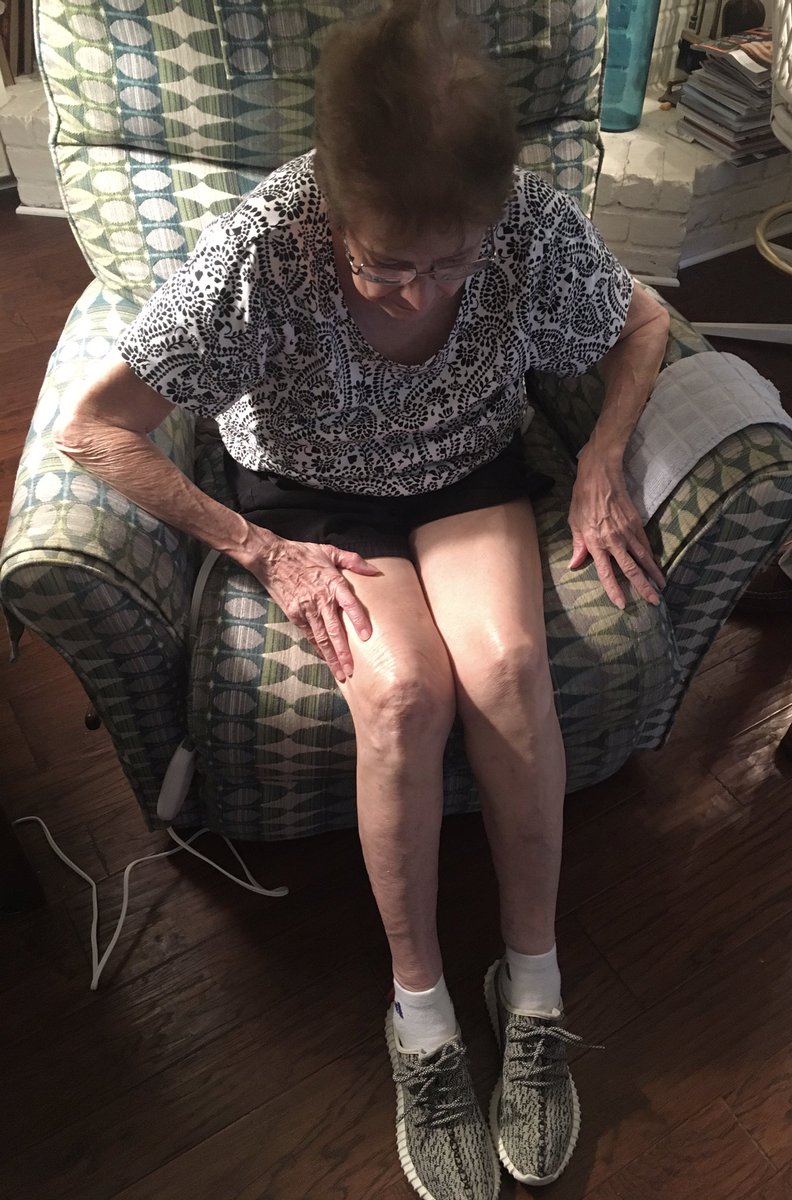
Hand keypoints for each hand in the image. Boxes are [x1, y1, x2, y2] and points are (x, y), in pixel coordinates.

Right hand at [245, 534, 380, 681]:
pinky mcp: (294, 614)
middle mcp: (320, 599)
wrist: (272, 558)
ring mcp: (306, 609)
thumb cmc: (302, 553)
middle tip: (352, 669)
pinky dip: (317, 648)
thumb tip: (375, 571)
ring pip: (321, 638)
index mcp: (332, 583)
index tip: (366, 637)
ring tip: (341, 673)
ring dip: (331, 657)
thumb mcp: (330, 551)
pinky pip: (308, 635)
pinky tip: (325, 659)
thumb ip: (353, 561)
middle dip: (344, 652)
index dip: (358, 621)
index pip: (349, 605)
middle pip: (334, 630)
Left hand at [568, 451, 664, 609]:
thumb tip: (574, 565)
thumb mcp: (574, 523)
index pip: (606, 573)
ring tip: (662, 586)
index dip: (614, 590)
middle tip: (653, 601)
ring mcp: (627, 532)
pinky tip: (655, 565)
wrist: (600, 476)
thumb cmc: (582, 499)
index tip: (623, 604)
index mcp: (595, 543)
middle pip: (631, 569)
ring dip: (653, 573)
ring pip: (643, 558)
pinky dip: (652, 556)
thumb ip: (578, 546)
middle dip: (643, 587)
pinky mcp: (636, 523)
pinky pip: (645, 544)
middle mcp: (613, 540)